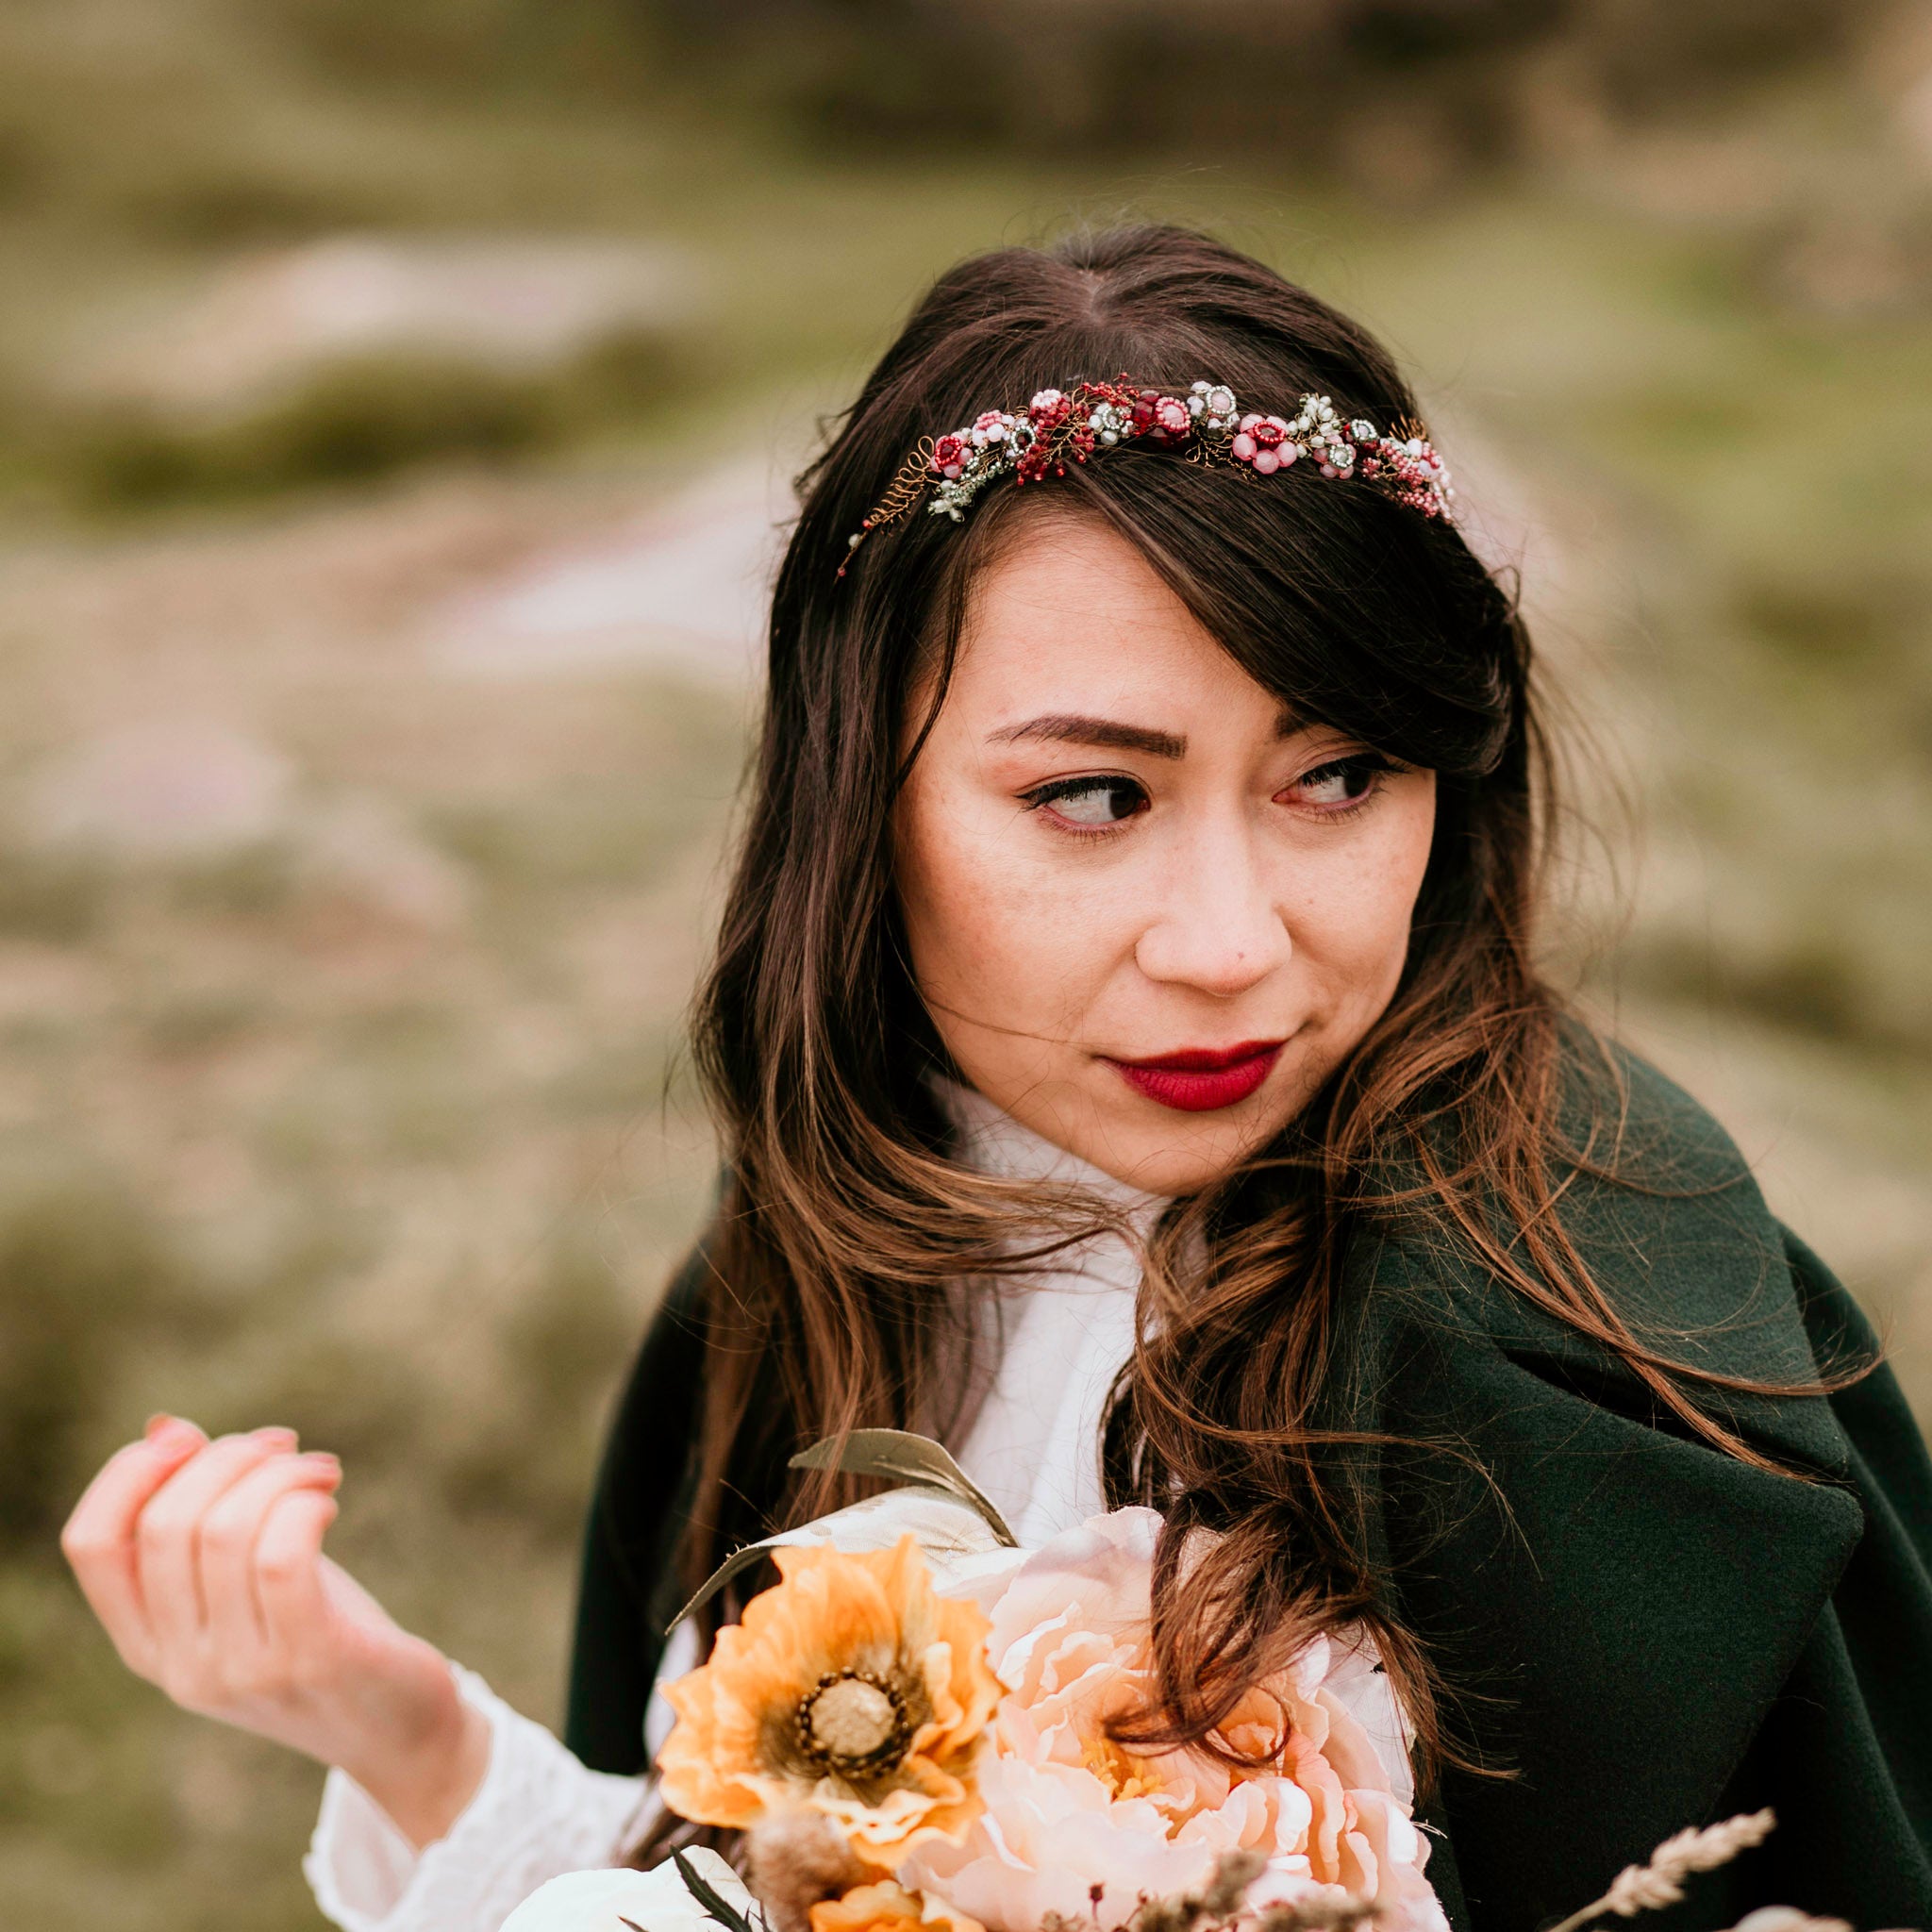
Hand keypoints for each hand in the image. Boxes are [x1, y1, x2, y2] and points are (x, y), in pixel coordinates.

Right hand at [61, 1416, 490, 1846]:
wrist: (400, 1730)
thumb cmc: (323, 1633)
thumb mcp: (249, 1579)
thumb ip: (204, 1517)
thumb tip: (163, 1428)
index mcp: (148, 1646)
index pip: (91, 1544)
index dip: (131, 1472)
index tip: (192, 1437)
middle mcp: (181, 1666)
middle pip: (167, 1523)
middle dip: (229, 1457)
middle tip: (285, 1448)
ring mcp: (241, 1670)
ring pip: (226, 1530)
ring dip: (280, 1473)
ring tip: (319, 1470)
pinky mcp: (310, 1660)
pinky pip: (282, 1556)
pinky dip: (304, 1504)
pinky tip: (328, 1498)